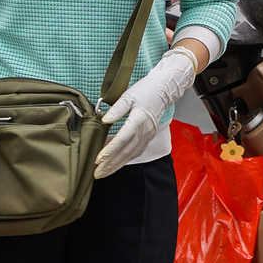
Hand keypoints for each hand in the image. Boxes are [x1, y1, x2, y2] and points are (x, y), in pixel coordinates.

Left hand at [95, 47, 198, 177]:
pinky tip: (116, 164)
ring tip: (103, 173)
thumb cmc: (145, 90)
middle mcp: (145, 131)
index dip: (110, 150)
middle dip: (111, 164)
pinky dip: (125, 159)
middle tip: (97, 173)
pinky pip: (136, 151)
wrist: (164, 89)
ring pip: (131, 154)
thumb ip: (116, 109)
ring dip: (117, 165)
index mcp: (139, 120)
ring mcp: (148, 135)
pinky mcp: (149, 136)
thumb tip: (104, 120)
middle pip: (126, 151)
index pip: (122, 139)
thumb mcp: (128, 95)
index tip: (98, 159)